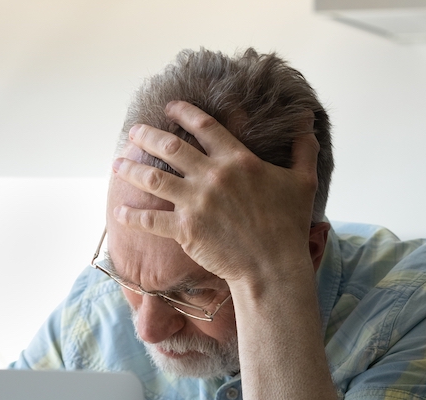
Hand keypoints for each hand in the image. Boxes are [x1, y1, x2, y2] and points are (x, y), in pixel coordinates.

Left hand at [112, 101, 319, 286]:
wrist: (272, 266)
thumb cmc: (289, 226)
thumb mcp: (304, 182)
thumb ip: (303, 149)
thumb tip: (307, 123)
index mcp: (237, 160)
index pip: (204, 127)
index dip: (184, 113)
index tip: (170, 107)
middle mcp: (212, 176)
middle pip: (170, 146)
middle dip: (147, 135)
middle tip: (134, 131)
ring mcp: (196, 202)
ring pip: (153, 178)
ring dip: (131, 168)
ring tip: (117, 162)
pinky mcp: (184, 230)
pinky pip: (151, 219)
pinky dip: (132, 215)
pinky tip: (119, 211)